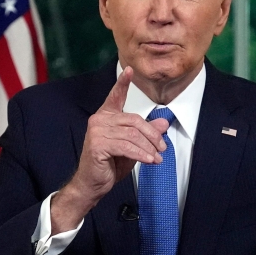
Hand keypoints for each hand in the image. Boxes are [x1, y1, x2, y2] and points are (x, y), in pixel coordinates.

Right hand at [51, 67, 169, 232]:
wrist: (92, 184)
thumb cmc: (109, 165)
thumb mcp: (133, 146)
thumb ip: (146, 133)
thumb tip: (163, 122)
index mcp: (106, 116)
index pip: (115, 96)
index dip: (123, 83)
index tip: (129, 70)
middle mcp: (99, 120)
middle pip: (134, 120)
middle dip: (152, 135)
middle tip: (162, 147)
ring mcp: (97, 132)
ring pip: (132, 135)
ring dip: (149, 147)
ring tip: (157, 157)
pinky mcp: (98, 145)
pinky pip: (127, 147)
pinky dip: (141, 154)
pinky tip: (150, 160)